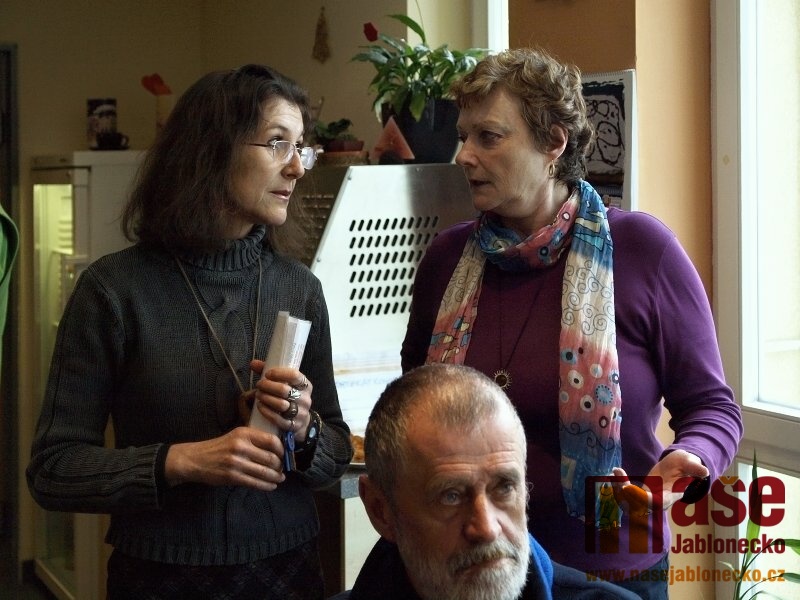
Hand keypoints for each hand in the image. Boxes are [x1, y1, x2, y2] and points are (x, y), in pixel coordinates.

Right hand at [165, 426, 285, 490]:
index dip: (282, 450)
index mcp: (244, 433)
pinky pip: (255, 483)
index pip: (272, 440)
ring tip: (280, 478)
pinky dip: (267, 486)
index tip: (284, 455)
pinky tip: (271, 486)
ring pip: (265, 472)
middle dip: (280, 466)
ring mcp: (236, 462)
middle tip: (282, 469)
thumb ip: (254, 440)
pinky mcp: (232, 477)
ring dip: (276, 477)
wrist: (196, 459)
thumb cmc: (220, 447)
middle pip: (271, 458)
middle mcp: (241, 446)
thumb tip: (278, 449)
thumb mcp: (236, 436)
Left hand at [249, 360, 313, 441]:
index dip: (279, 373)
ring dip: (266, 398)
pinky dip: (267, 412)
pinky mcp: (293, 425)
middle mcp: (305, 399)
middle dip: (268, 386)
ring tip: (258, 395)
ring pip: (281, 405)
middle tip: (259, 384)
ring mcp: (300, 413)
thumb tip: (253, 363)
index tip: (267, 374)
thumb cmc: (289, 397)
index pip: (295, 375)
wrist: (300, 421)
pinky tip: (259, 406)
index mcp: (305, 385)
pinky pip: (279, 419)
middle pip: (285, 390)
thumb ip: (270, 373)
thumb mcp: (285, 384)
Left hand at [613, 450, 709, 511]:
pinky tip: (616, 472)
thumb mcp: (691, 463)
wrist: (681, 466)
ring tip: (616, 472)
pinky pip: (627, 495)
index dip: (640, 498)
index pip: (654, 503)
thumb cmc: (687, 464)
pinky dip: (619, 485)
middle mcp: (657, 501)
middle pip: (638, 505)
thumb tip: (704, 471)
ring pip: (630, 502)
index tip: (628, 487)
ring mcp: (648, 499)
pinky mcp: (640, 493)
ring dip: (619, 489)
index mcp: (669, 496)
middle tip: (618, 476)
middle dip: (625, 494)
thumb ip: (695, 468)